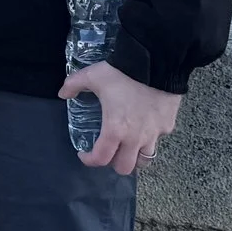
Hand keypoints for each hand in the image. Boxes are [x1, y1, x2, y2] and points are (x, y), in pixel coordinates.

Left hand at [60, 61, 181, 174]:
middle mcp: (135, 138)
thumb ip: (74, 84)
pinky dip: (150, 137)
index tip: (84, 153)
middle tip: (108, 150)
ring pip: (145, 160)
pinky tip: (145, 125)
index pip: (101, 159)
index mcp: (114, 130)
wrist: (157, 62)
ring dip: (134, 156)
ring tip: (128, 145)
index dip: (89, 160)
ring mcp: (154, 134)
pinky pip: (158, 139)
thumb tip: (63, 93)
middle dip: (114, 162)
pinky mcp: (168, 126)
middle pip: (125, 168)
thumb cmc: (123, 73)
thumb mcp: (93, 75)